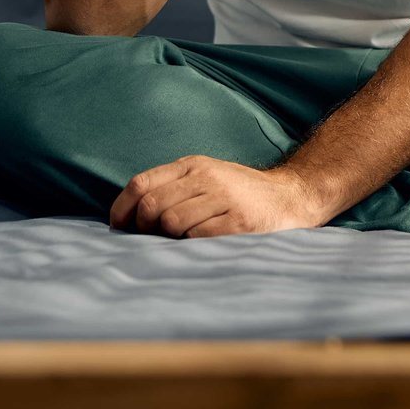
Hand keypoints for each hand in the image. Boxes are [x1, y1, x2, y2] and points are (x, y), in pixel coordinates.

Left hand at [107, 154, 325, 237]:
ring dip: (172, 237)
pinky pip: (197, 237)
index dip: (122, 209)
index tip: (119, 227)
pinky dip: (194, 244)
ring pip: (172, 223)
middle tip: (155, 238)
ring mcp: (225, 199)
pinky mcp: (239, 223)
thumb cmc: (238, 193)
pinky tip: (206, 242)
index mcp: (193, 164)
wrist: (289, 197)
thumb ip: (171, 187)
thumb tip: (127, 217)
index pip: (141, 183)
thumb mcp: (205, 177)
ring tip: (187, 238)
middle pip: (153, 206)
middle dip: (145, 228)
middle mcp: (208, 177)